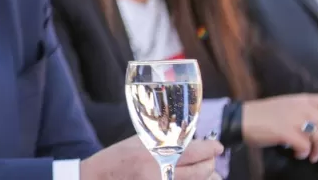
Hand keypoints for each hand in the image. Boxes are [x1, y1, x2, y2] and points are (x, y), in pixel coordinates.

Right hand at [81, 136, 221, 179]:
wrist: (100, 177)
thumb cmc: (118, 157)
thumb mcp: (140, 142)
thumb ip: (164, 142)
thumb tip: (189, 142)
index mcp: (157, 150)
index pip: (195, 150)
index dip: (211, 149)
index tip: (217, 147)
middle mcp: (163, 169)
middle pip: (202, 169)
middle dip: (211, 163)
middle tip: (211, 159)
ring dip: (206, 176)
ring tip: (206, 171)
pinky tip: (192, 178)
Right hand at [243, 94, 317, 160]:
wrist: (241, 118)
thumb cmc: (264, 114)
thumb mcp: (288, 106)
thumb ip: (307, 110)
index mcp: (303, 99)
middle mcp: (301, 107)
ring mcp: (292, 119)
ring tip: (313, 155)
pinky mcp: (284, 131)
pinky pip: (305, 146)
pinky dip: (304, 153)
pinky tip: (297, 154)